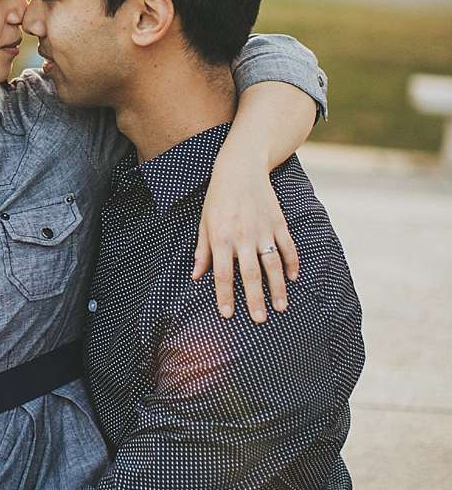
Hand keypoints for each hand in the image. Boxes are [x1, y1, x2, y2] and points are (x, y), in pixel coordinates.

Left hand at [196, 142, 297, 321]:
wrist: (241, 169)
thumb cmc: (218, 198)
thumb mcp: (204, 222)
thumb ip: (202, 250)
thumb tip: (196, 276)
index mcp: (221, 238)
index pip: (222, 273)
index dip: (224, 295)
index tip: (228, 314)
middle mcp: (243, 237)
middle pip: (250, 274)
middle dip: (255, 299)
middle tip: (259, 320)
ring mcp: (264, 231)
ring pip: (273, 265)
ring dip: (278, 288)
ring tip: (281, 307)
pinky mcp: (279, 224)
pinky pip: (288, 248)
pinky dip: (292, 264)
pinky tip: (293, 279)